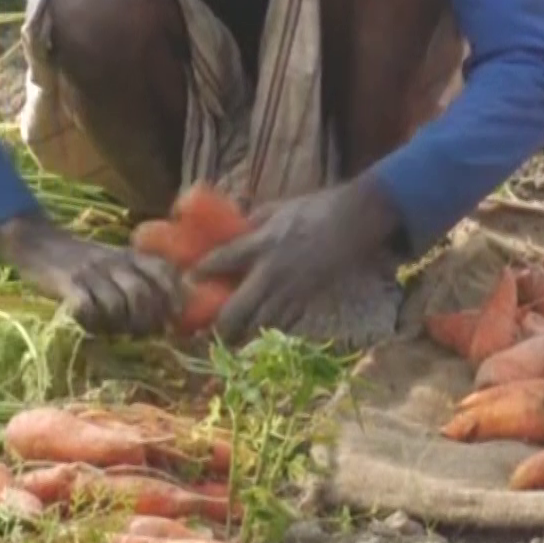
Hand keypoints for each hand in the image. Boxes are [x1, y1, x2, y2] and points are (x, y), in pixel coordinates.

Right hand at [0, 212, 179, 336]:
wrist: (38, 241)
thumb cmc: (83, 258)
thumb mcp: (116, 259)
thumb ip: (139, 276)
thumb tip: (167, 312)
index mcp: (129, 255)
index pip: (162, 271)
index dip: (174, 296)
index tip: (175, 317)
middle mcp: (113, 262)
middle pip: (141, 294)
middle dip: (146, 320)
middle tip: (141, 333)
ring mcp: (90, 272)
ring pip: (116, 304)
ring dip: (118, 325)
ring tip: (113, 331)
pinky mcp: (66, 283)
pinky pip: (86, 307)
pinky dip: (91, 322)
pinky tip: (89, 324)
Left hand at [191, 176, 401, 342]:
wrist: (355, 220)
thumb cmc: (317, 208)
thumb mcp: (279, 208)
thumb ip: (255, 221)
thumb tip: (235, 230)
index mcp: (262, 243)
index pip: (221, 260)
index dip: (200, 273)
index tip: (188, 279)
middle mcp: (272, 271)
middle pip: (237, 309)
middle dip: (220, 325)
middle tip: (210, 328)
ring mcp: (291, 289)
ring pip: (260, 322)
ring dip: (244, 331)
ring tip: (233, 335)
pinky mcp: (309, 298)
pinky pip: (284, 321)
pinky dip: (271, 325)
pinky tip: (263, 325)